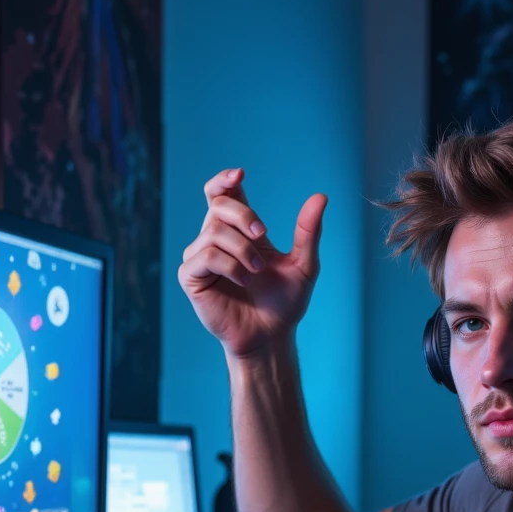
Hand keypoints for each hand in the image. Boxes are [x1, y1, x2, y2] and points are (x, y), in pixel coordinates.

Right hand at [178, 168, 326, 358]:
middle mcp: (216, 239)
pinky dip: (229, 265)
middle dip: (243, 215)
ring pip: (213, 232)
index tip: (240, 175)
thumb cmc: (285, 304)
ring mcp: (201, 257)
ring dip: (241, 249)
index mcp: (239, 231)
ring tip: (257, 271)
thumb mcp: (304, 265)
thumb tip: (321, 197)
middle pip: (218, 205)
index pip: (222, 193)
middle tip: (263, 234)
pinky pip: (205, 256)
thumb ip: (308, 232)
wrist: (272, 336)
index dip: (225, 179)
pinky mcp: (191, 277)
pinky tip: (243, 279)